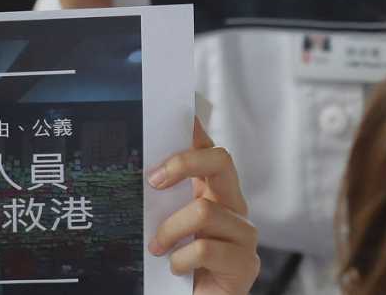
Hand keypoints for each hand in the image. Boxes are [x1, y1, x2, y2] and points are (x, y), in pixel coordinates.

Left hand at [149, 121, 259, 293]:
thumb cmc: (176, 272)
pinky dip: (181, 259)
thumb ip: (161, 205)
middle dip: (185, 163)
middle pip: (221, 162)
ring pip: (205, 210)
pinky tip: (176, 269)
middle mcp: (233, 208)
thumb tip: (141, 175)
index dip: (197, 130)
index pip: (209, 151)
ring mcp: (243, 235)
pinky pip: (207, 248)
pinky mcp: (245, 264)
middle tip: (154, 179)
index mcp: (214, 196)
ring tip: (157, 249)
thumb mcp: (165, 230)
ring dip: (170, 231)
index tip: (179, 114)